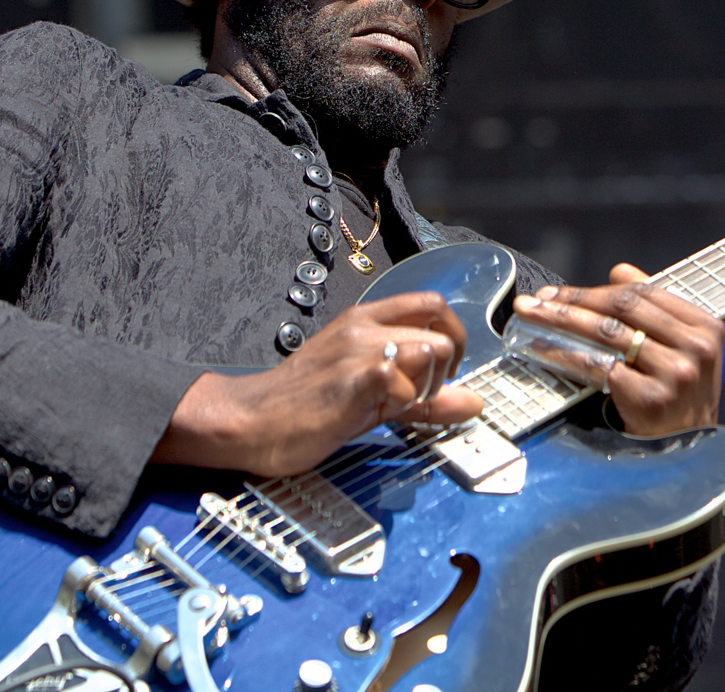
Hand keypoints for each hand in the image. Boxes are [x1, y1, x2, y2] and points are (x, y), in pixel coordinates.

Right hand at [152, 292, 484, 477]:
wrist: (249, 421)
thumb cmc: (305, 406)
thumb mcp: (374, 396)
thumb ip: (425, 398)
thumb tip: (475, 404)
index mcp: (366, 320)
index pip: (432, 303)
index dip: (453, 336)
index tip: (444, 370)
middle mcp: (363, 327)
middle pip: (439, 325)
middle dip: (449, 362)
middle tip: (428, 391)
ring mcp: (355, 350)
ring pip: (428, 348)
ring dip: (429, 384)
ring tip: (401, 405)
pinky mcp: (348, 379)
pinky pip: (400, 378)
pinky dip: (404, 401)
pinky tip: (380, 413)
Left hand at [510, 264, 722, 436]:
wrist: (689, 458)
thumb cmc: (680, 401)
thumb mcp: (682, 352)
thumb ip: (655, 309)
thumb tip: (620, 271)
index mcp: (707, 326)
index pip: (644, 293)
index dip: (596, 288)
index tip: (561, 291)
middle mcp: (695, 348)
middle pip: (623, 308)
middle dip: (574, 300)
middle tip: (537, 300)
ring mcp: (675, 374)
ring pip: (607, 333)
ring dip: (561, 321)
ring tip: (531, 317)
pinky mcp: (651, 399)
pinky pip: (598, 366)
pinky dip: (565, 354)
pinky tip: (542, 350)